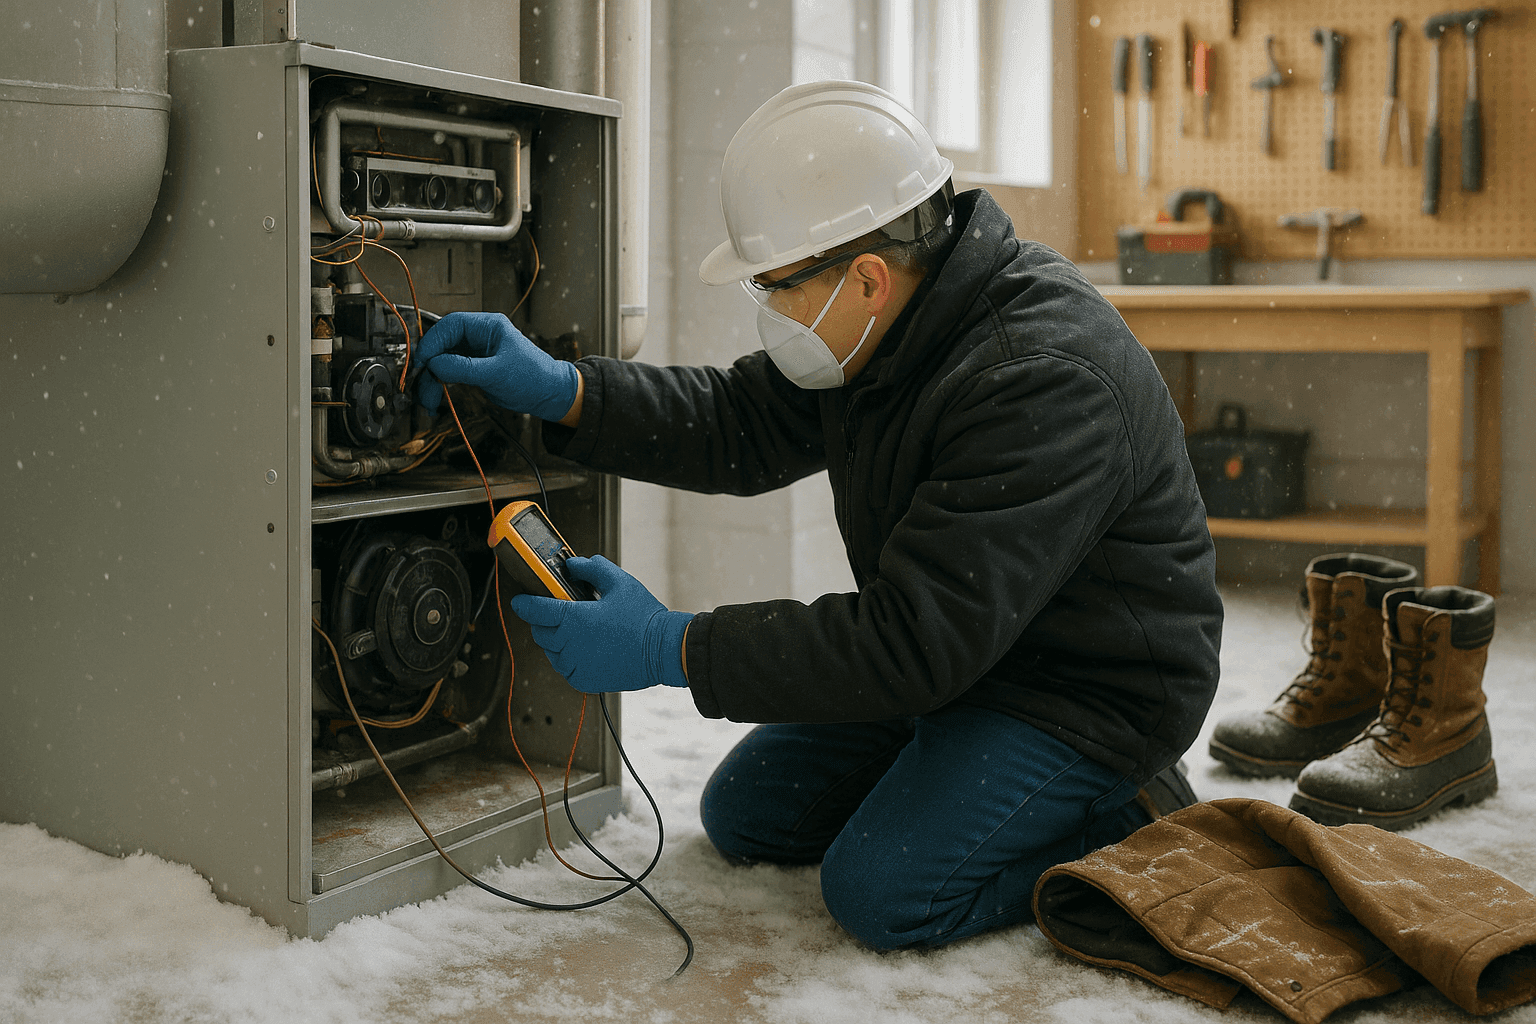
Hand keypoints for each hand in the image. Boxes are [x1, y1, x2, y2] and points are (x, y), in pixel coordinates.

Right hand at [415, 311, 579, 420]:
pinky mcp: (473, 369)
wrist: (548, 396)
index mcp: (488, 326)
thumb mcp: (497, 373)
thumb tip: (433, 364)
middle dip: (429, 364)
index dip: (433, 341)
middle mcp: (479, 336)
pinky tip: (434, 399)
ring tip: (428, 400)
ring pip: (442, 360)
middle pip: (442, 343)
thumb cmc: (533, 378)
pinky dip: (439, 385)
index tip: (422, 360)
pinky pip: (448, 373)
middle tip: (420, 382)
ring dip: (431, 379)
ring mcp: (475, 352)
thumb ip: (464, 368)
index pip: (451, 325)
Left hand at [510, 555, 691, 693]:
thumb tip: (573, 564)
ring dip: (556, 640)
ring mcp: (575, 666)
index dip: (524, 603)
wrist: (664, 650)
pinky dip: (568, 658)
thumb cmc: (643, 617)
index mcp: (574, 618)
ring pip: (550, 652)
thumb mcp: (620, 582)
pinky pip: (564, 668)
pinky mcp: (583, 681)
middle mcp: (569, 645)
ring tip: (577, 631)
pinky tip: (586, 648)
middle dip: (545, 620)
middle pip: (540, 631)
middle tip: (560, 613)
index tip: (521, 601)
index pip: (534, 610)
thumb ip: (592, 568)